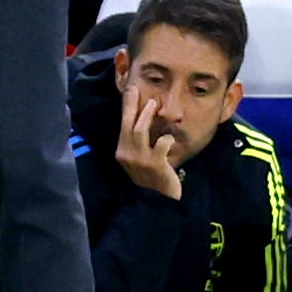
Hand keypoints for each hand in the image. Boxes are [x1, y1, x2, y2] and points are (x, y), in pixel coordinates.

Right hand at [114, 80, 182, 199]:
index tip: (130, 89)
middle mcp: (127, 155)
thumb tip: (142, 116)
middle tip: (138, 90)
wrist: (158, 201)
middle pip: (128, 124)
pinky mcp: (155, 165)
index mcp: (122, 152)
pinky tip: (169, 138)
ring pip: (140, 131)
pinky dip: (166, 139)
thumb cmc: (151, 176)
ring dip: (147, 115)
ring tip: (154, 104)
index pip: (122, 124)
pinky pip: (161, 145)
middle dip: (132, 105)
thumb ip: (138, 141)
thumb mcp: (139, 158)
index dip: (126, 106)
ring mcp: (140, 161)